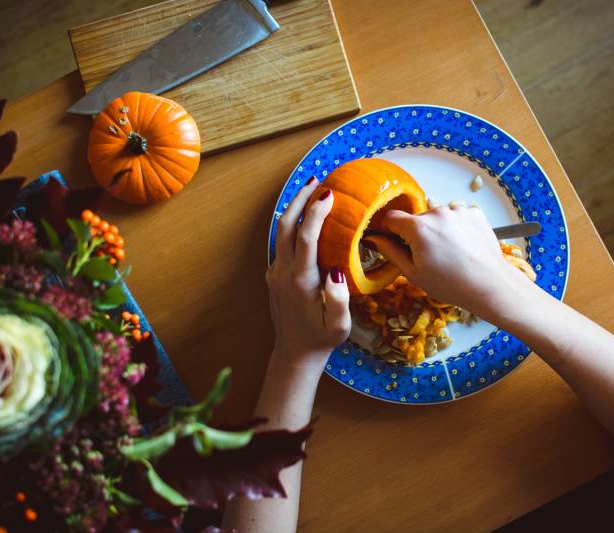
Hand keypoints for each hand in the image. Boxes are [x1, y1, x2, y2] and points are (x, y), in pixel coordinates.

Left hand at [266, 178, 350, 370]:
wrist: (294, 354)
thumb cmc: (322, 339)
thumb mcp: (339, 325)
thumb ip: (338, 299)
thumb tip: (335, 270)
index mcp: (301, 281)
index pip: (306, 237)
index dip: (316, 213)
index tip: (329, 194)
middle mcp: (284, 272)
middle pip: (287, 226)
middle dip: (301, 200)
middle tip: (317, 180)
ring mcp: (276, 272)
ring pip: (280, 231)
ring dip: (295, 208)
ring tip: (311, 190)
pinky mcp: (274, 275)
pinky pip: (281, 242)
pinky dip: (292, 223)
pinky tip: (305, 216)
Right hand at [368, 201, 529, 318]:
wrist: (490, 285)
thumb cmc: (450, 285)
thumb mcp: (413, 273)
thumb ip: (390, 251)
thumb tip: (372, 238)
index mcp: (418, 227)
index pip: (391, 218)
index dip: (388, 230)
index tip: (392, 241)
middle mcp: (437, 212)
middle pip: (416, 218)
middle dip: (416, 233)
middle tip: (428, 256)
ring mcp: (458, 210)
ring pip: (437, 215)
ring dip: (437, 228)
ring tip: (448, 251)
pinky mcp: (474, 212)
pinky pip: (456, 215)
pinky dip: (455, 226)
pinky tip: (462, 245)